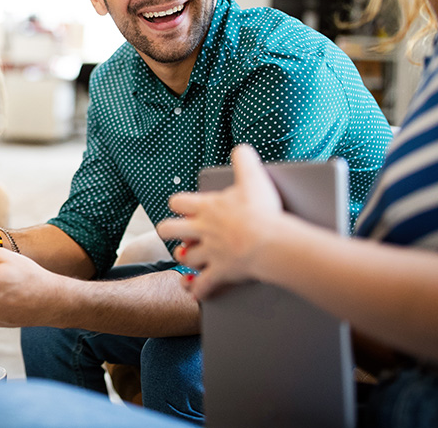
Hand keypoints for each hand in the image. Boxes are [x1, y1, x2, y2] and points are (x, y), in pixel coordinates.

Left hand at [156, 144, 285, 299]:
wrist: (269, 242)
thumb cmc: (262, 211)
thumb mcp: (253, 178)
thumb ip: (245, 160)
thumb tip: (242, 147)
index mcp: (207, 207)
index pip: (178, 202)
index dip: (178, 204)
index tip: (181, 207)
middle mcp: (202, 230)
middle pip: (169, 230)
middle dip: (168, 231)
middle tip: (172, 232)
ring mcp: (209, 253)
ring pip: (185, 257)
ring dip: (185, 258)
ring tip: (186, 257)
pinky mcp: (219, 272)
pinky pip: (203, 285)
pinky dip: (198, 289)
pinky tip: (194, 291)